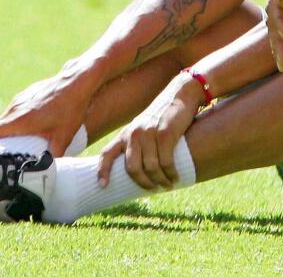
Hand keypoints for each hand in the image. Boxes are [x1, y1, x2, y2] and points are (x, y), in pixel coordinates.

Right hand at [0, 66, 98, 155]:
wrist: (79, 79)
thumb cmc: (71, 108)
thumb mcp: (64, 136)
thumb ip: (54, 154)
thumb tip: (49, 171)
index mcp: (19, 120)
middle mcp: (16, 108)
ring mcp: (22, 98)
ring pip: (6, 117)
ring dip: (5, 130)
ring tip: (9, 145)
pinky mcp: (29, 93)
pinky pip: (16, 109)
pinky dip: (15, 120)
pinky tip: (26, 128)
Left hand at [96, 73, 202, 189]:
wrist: (180, 94)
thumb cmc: (162, 115)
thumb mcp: (143, 126)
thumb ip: (137, 143)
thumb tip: (138, 170)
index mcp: (125, 134)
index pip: (107, 154)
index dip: (102, 171)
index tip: (102, 186)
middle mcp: (134, 134)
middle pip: (132, 168)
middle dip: (143, 183)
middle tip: (153, 188)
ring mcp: (149, 133)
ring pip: (150, 168)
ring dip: (160, 180)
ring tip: (168, 184)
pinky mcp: (165, 134)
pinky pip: (166, 162)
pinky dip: (171, 173)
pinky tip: (175, 177)